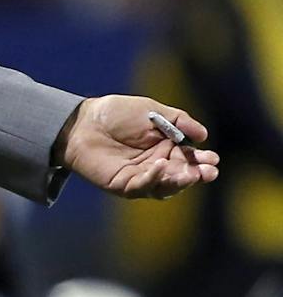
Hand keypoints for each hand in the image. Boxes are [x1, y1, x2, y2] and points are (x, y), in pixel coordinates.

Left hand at [58, 95, 217, 199]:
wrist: (82, 120)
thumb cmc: (115, 114)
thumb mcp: (152, 111)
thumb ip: (178, 121)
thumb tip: (204, 135)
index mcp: (165, 148)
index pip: (189, 159)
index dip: (202, 160)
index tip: (213, 158)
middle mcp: (155, 165)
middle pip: (181, 175)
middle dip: (197, 174)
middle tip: (209, 172)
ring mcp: (140, 177)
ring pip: (165, 185)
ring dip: (180, 181)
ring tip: (192, 174)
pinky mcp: (123, 184)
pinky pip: (141, 186)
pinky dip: (153, 178)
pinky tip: (161, 166)